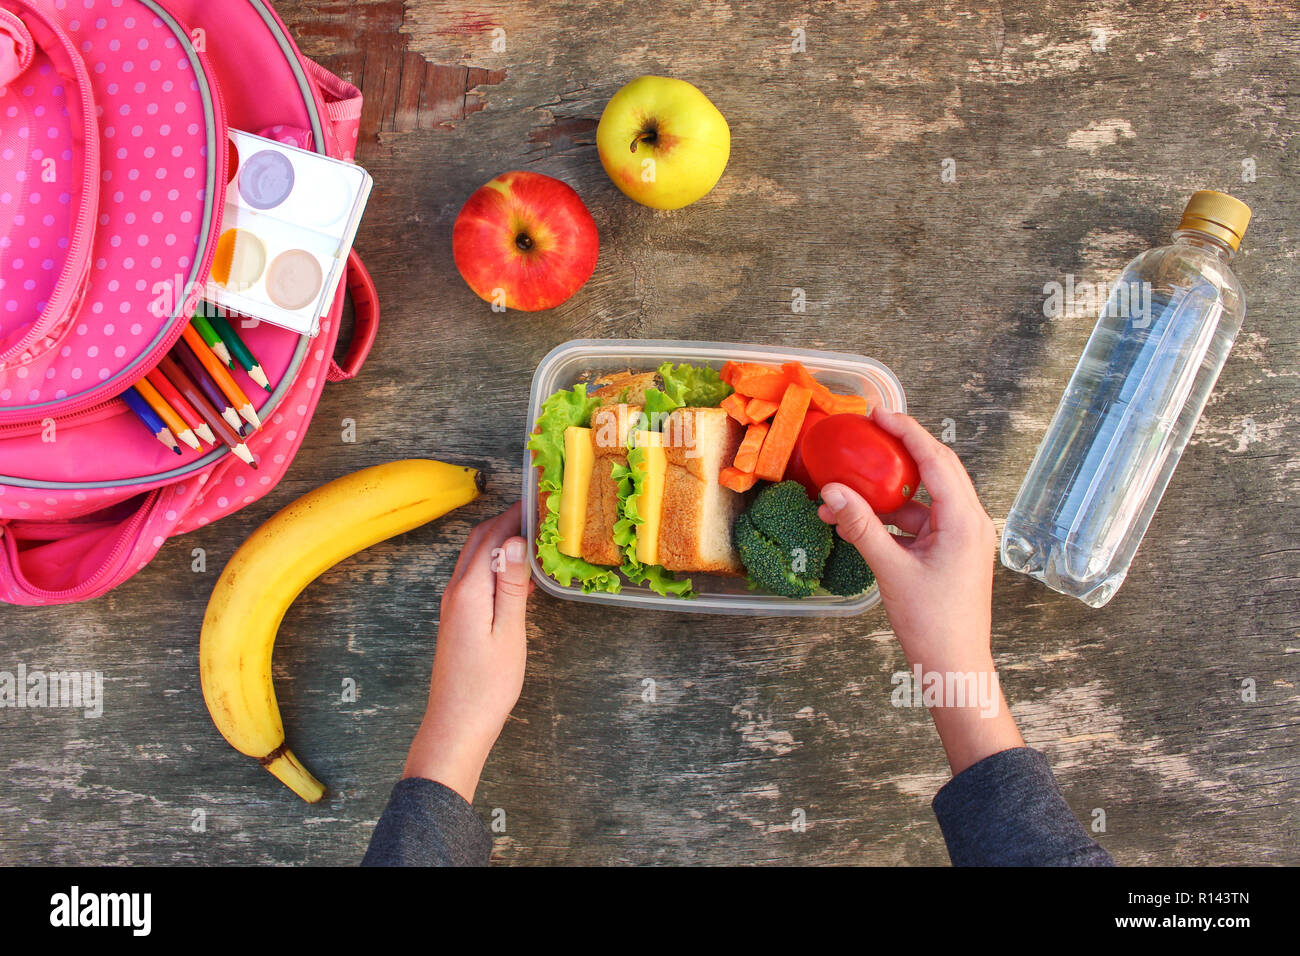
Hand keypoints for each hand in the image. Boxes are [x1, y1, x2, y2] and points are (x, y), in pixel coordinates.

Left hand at [402, 502, 531, 800]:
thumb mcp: (508, 632)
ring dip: (499, 541)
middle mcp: (455, 592)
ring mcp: (452, 606)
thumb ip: (510, 585)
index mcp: (469, 591)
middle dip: (505, 521)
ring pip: (474, 558)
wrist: (456, 724)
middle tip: (537, 513)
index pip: (491, 537)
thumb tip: (515, 541)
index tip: (538, 502)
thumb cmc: (487, 686)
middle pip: (478, 541)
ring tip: (531, 536)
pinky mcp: (456, 619)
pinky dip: (493, 564)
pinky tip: (516, 575)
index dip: (513, 515)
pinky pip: (474, 577)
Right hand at [816, 409, 1022, 774]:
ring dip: (890, 492)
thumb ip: (861, 526)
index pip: (937, 460)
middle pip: (938, 470)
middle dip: (902, 450)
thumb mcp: (891, 570)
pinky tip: (862, 522)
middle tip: (871, 431)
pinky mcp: (953, 554)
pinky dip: (894, 518)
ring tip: (851, 489)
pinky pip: (923, 522)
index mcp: (965, 521)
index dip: (907, 432)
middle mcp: (971, 523)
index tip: (879, 414)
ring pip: (926, 498)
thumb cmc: (932, 625)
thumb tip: (833, 492)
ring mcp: (964, 539)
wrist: (954, 667)